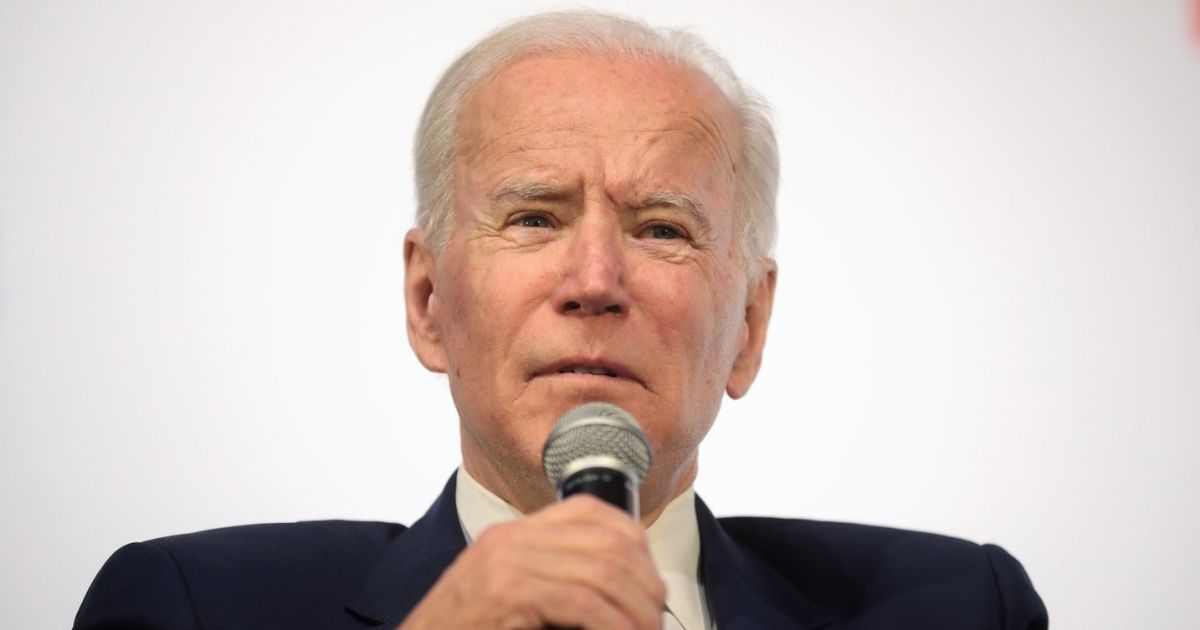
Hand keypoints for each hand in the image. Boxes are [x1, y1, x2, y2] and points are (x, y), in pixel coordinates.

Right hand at [397, 494, 665, 629]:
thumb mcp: (505, 601)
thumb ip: (547, 584)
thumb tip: (613, 596)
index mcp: (511, 536)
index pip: (591, 512)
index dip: (635, 543)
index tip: (650, 582)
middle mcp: (509, 540)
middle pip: (606, 540)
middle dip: (645, 582)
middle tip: (656, 618)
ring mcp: (504, 564)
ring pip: (604, 572)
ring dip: (637, 612)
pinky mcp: (506, 592)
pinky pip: (585, 603)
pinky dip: (616, 626)